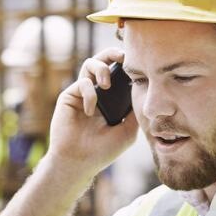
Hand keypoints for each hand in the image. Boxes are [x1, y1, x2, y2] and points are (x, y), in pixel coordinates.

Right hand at [46, 47, 137, 177]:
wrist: (80, 162)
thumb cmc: (103, 150)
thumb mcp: (128, 130)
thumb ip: (134, 111)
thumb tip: (145, 91)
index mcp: (111, 99)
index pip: (119, 74)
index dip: (127, 65)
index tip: (138, 62)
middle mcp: (97, 92)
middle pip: (103, 61)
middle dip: (112, 53)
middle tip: (123, 56)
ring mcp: (82, 93)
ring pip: (90, 64)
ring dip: (101, 68)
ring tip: (106, 85)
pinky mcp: (69, 96)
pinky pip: (82, 83)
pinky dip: (90, 94)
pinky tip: (91, 111)